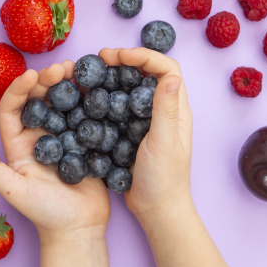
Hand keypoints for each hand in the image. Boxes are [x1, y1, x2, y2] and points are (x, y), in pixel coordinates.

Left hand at [0, 61, 110, 241]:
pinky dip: (87, 99)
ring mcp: (63, 137)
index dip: (19, 89)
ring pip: (61, 103)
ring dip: (67, 85)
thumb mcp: (14, 192)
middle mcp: (38, 137)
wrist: (79, 229)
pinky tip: (95, 87)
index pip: (12, 108)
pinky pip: (83, 114)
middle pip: (38, 100)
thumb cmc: (45, 214)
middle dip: (46, 80)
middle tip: (62, 67)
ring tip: (78, 70)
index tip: (33, 75)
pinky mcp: (84, 141)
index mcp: (18, 145)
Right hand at [98, 48, 193, 221]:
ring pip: (131, 88)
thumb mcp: (164, 142)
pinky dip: (106, 96)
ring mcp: (147, 121)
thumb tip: (170, 76)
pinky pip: (119, 106)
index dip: (144, 56)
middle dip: (126, 60)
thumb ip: (166, 109)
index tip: (120, 56)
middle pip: (147, 73)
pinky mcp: (131, 132)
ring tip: (92, 72)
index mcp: (176, 110)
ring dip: (114, 76)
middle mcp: (163, 111)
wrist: (155, 211)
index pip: (166, 69)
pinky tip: (89, 96)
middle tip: (101, 58)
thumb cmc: (164, 180)